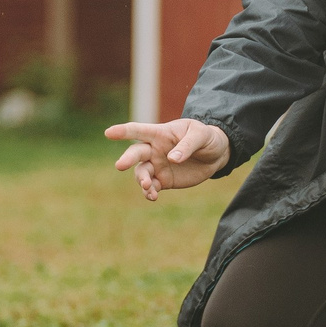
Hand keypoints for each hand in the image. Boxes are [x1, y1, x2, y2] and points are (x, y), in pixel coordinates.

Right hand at [105, 119, 230, 201]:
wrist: (216, 154)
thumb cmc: (206, 138)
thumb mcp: (201, 135)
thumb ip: (187, 145)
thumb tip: (172, 158)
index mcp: (161, 133)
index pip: (139, 130)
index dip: (123, 131)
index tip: (108, 133)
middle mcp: (154, 149)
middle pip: (136, 153)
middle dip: (127, 159)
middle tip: (120, 165)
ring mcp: (157, 165)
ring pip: (141, 172)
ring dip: (141, 180)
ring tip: (148, 186)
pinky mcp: (163, 180)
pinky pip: (150, 187)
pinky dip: (148, 192)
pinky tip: (152, 196)